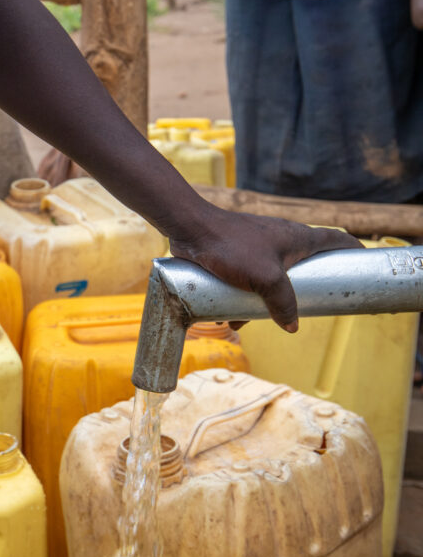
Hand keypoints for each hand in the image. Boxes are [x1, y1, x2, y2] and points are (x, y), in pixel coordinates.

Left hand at [169, 205, 362, 330]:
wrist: (191, 229)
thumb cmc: (231, 247)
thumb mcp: (266, 279)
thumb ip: (283, 303)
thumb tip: (292, 326)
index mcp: (298, 238)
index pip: (336, 241)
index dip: (353, 252)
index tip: (364, 266)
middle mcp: (282, 240)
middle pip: (305, 266)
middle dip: (303, 292)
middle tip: (306, 310)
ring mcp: (259, 248)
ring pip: (272, 279)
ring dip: (265, 302)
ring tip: (251, 321)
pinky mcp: (238, 256)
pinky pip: (249, 282)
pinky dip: (243, 299)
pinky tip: (229, 318)